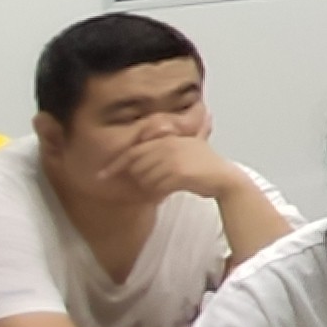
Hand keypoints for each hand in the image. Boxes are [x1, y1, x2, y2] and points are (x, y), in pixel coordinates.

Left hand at [108, 129, 244, 205]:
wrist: (225, 179)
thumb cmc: (206, 167)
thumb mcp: (190, 147)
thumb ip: (173, 142)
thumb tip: (171, 134)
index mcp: (168, 138)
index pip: (133, 152)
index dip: (115, 165)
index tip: (101, 176)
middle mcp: (168, 145)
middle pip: (137, 167)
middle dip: (142, 179)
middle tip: (159, 183)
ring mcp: (173, 158)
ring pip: (145, 179)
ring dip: (153, 187)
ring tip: (169, 185)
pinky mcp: (178, 173)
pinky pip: (156, 187)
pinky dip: (161, 192)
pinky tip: (172, 190)